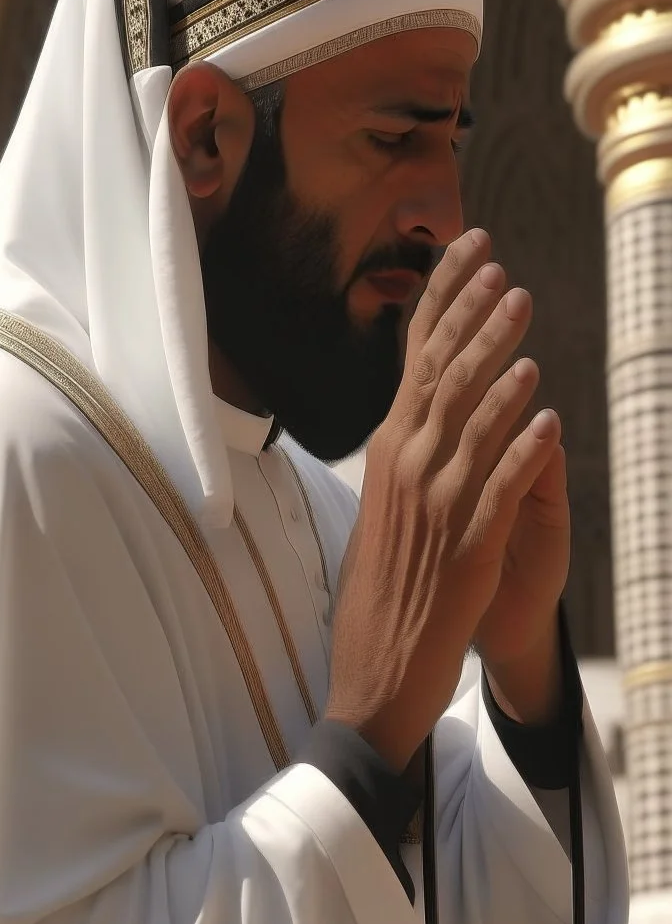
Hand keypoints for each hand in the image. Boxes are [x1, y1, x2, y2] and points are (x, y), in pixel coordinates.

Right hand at [326, 229, 560, 771]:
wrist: (375, 669)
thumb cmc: (383, 586)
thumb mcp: (384, 505)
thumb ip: (407, 455)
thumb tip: (424, 410)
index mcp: (389, 450)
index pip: (416, 358)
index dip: (444, 301)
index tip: (468, 253)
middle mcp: (406, 465)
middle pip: (441, 374)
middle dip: (472, 315)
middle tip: (501, 268)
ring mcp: (435, 503)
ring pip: (469, 416)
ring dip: (498, 361)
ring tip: (524, 314)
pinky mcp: (467, 544)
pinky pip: (498, 485)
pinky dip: (523, 446)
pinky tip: (548, 414)